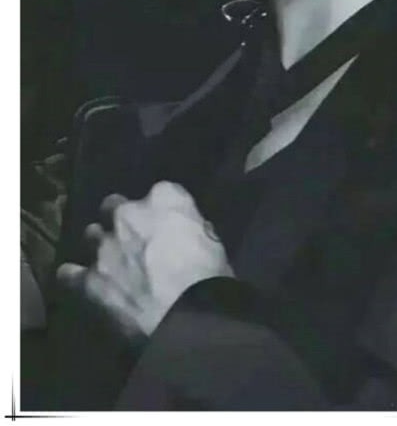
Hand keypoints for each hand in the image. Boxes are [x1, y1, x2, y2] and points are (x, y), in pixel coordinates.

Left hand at [57, 181, 232, 342]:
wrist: (186, 319)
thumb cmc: (210, 279)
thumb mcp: (212, 243)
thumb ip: (190, 230)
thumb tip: (181, 236)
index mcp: (165, 199)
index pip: (160, 192)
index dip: (161, 211)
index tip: (166, 226)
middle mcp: (128, 214)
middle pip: (114, 206)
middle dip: (121, 221)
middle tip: (133, 243)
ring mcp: (103, 246)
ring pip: (91, 235)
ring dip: (100, 247)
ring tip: (110, 266)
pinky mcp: (87, 279)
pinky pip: (69, 273)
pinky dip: (75, 277)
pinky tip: (82, 285)